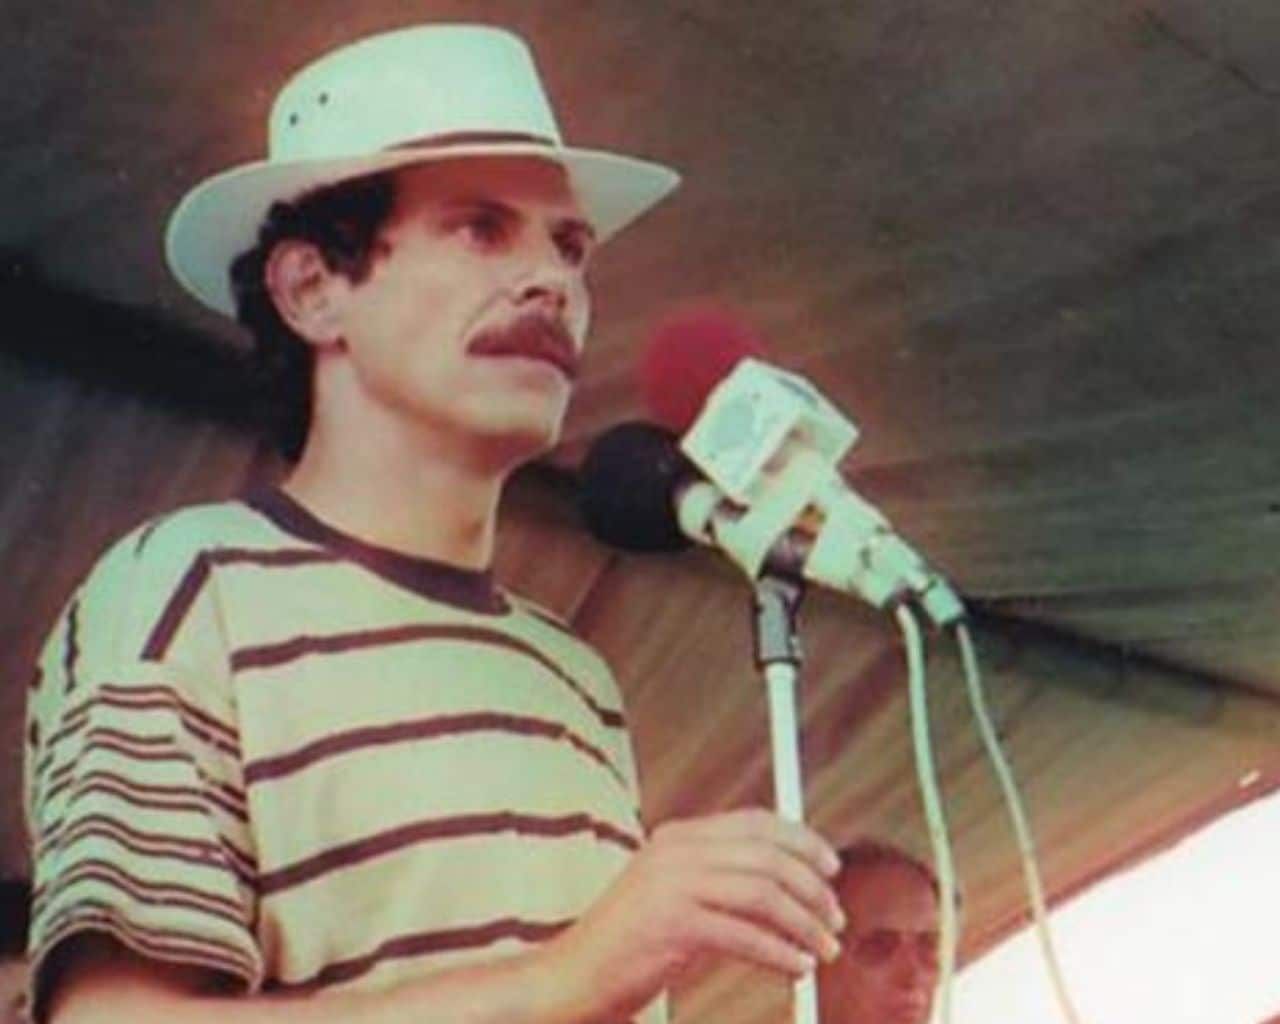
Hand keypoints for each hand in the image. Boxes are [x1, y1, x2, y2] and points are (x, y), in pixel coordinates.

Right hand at [540, 808, 845, 1021]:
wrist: (572, 978)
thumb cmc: (627, 946)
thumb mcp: (673, 896)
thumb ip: (719, 881)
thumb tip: (790, 887)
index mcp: (677, 837)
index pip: (756, 821)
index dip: (802, 840)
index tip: (831, 868)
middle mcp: (675, 851)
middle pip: (768, 854)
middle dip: (814, 888)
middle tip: (837, 918)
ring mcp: (672, 885)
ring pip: (764, 892)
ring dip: (806, 924)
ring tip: (825, 950)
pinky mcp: (673, 924)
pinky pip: (746, 935)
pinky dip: (781, 953)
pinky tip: (798, 967)